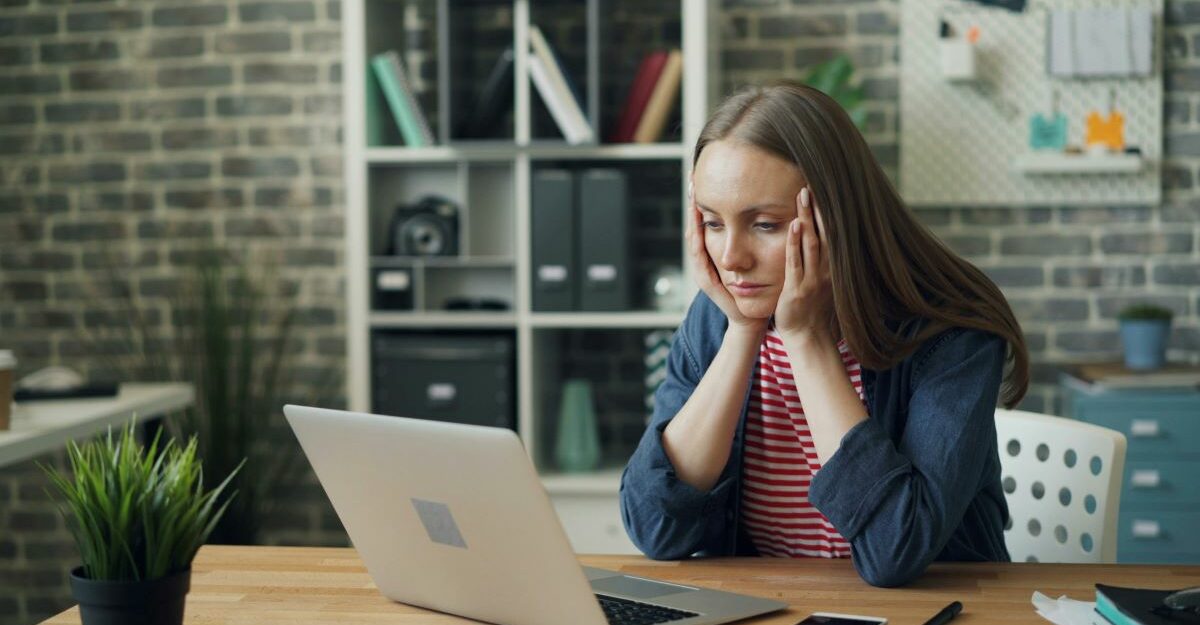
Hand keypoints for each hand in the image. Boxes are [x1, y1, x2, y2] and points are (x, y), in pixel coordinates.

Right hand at [686, 181, 766, 332]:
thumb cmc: (756, 287)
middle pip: (695, 224)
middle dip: (693, 201)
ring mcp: (702, 269)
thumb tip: (765, 210)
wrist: (750, 317)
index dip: (704, 200)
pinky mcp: (706, 279)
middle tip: (692, 178)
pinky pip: (698, 254)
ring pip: (693, 236)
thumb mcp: (753, 256)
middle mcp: (704, 258)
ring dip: (692, 216)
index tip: (703, 176)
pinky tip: (697, 223)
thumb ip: (754, 237)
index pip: (706, 220)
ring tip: (692, 195)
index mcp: (714, 252)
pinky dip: (697, 237)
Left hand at [774, 186, 834, 342]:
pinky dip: (794, 243)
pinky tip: (792, 225)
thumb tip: (823, 237)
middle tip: (811, 182)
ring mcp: (813, 279)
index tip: (822, 189)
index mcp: (832, 267)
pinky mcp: (797, 289)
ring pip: (811, 243)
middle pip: (824, 232)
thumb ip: (823, 260)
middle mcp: (826, 270)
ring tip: (803, 195)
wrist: (808, 338)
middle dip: (818, 208)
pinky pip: (796, 263)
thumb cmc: (813, 309)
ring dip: (806, 218)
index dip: (827, 211)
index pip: (832, 233)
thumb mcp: (822, 281)